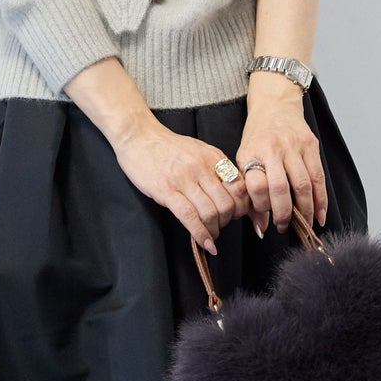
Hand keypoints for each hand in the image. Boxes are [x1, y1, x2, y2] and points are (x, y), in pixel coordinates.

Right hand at [111, 118, 253, 255]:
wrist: (139, 137)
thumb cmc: (168, 146)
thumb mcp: (199, 151)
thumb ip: (215, 169)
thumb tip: (232, 193)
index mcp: (213, 157)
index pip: (239, 187)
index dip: (242, 207)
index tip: (236, 215)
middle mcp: (202, 168)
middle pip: (227, 204)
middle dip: (227, 221)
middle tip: (221, 225)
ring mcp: (184, 179)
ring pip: (210, 213)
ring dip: (214, 230)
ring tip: (211, 235)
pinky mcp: (166, 191)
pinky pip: (189, 217)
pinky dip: (200, 234)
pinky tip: (204, 243)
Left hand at [238, 84, 327, 237]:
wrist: (275, 105)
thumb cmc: (257, 136)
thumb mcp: (244, 158)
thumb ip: (249, 190)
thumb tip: (259, 225)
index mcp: (252, 152)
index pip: (257, 186)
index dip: (261, 208)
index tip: (264, 223)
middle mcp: (273, 149)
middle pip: (280, 188)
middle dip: (284, 214)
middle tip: (284, 227)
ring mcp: (294, 146)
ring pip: (303, 185)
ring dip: (305, 210)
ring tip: (304, 225)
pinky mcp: (311, 145)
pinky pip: (319, 177)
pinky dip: (321, 199)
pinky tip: (320, 214)